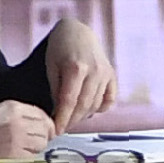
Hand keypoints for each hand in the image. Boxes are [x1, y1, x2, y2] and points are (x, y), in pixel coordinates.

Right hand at [0, 99, 57, 162]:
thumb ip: (19, 115)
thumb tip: (38, 123)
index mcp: (13, 108)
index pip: (42, 115)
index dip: (45, 125)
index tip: (45, 132)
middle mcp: (18, 121)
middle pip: (45, 130)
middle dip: (42, 138)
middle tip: (32, 145)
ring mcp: (18, 139)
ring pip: (42, 144)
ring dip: (36, 149)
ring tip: (21, 151)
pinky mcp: (15, 156)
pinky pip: (33, 158)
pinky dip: (30, 160)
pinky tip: (18, 159)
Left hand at [42, 17, 116, 131]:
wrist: (78, 31)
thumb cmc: (60, 47)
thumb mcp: (51, 66)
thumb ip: (55, 89)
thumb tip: (59, 113)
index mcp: (76, 68)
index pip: (69, 102)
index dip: (62, 119)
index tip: (56, 131)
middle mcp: (94, 71)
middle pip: (83, 106)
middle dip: (71, 121)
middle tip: (62, 128)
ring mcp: (105, 74)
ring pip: (96, 105)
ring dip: (83, 116)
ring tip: (71, 119)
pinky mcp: (112, 75)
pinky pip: (109, 100)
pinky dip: (100, 108)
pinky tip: (88, 109)